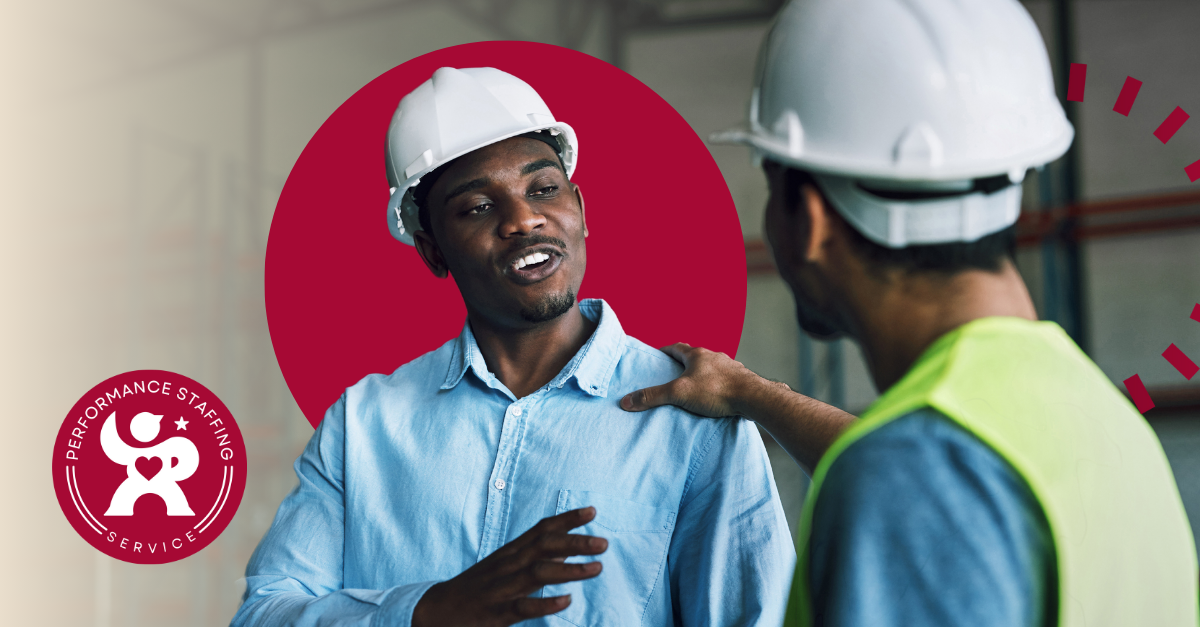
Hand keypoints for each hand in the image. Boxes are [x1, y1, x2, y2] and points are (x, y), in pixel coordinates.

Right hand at [411, 507, 607, 626]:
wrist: (436, 610)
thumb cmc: (479, 587)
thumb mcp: (505, 564)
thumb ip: (534, 553)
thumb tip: (567, 543)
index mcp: (511, 553)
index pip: (542, 530)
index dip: (567, 519)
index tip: (592, 511)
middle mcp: (508, 565)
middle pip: (544, 546)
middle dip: (575, 542)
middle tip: (604, 542)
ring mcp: (502, 588)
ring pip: (538, 572)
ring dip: (569, 569)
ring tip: (596, 568)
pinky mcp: (497, 612)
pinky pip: (523, 606)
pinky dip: (545, 602)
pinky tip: (566, 601)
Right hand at [620, 343, 787, 416]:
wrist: (753, 397)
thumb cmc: (716, 391)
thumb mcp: (679, 393)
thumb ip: (653, 396)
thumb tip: (626, 401)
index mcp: (697, 355)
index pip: (676, 348)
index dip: (665, 351)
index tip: (657, 356)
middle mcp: (714, 356)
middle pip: (695, 357)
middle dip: (684, 365)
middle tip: (673, 375)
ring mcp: (730, 367)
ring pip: (712, 368)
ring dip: (703, 375)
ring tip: (694, 388)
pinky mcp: (742, 380)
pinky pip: (725, 380)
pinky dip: (718, 386)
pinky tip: (716, 397)